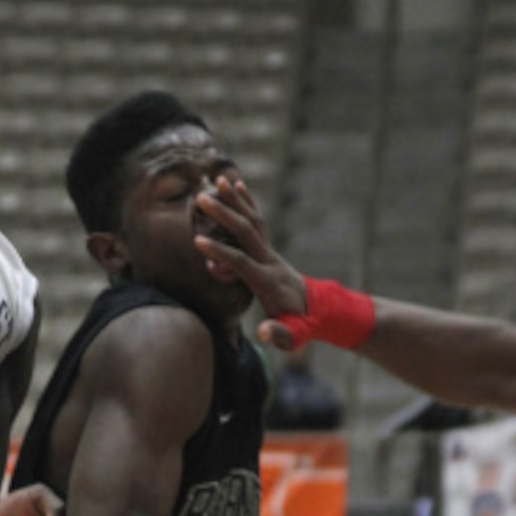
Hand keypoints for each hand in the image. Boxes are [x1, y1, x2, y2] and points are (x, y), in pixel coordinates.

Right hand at [193, 176, 305, 336]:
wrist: (318, 311)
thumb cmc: (300, 326)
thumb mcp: (292, 336)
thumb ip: (278, 334)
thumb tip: (262, 333)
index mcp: (268, 282)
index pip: (242, 263)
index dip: (221, 252)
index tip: (197, 241)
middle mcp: (269, 261)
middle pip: (246, 233)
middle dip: (224, 215)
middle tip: (202, 198)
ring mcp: (270, 253)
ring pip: (253, 221)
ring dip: (235, 200)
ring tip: (219, 179)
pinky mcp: (268, 249)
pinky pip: (257, 221)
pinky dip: (247, 202)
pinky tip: (236, 185)